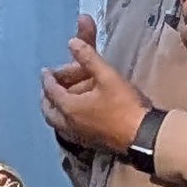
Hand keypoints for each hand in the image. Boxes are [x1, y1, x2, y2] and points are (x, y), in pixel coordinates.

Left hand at [42, 15, 150, 158]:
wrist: (142, 136)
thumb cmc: (124, 105)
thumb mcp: (107, 76)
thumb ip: (88, 57)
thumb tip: (71, 42)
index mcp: (69, 107)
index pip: (51, 91)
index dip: (47, 79)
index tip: (45, 71)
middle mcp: (69, 124)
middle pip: (49, 111)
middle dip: (47, 98)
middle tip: (48, 88)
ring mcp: (79, 136)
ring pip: (57, 123)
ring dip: (55, 111)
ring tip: (59, 102)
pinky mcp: (90, 143)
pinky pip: (68, 131)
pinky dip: (65, 121)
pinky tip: (75, 118)